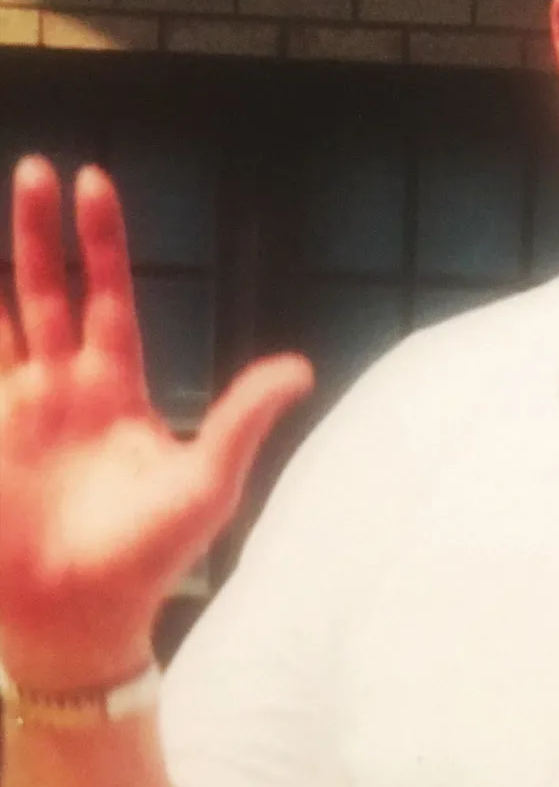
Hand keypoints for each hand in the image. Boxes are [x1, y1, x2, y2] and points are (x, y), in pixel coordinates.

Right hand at [0, 156, 312, 691]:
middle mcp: (64, 388)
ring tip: (2, 200)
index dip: (102, 242)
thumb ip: (242, 418)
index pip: (108, 296)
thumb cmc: (149, 555)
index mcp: (117, 388)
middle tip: (38, 168)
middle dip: (39, 232)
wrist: (81, 618)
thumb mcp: (206, 481)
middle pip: (49, 291)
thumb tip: (301, 367)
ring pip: (5, 319)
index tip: (95, 183)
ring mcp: (17, 411)